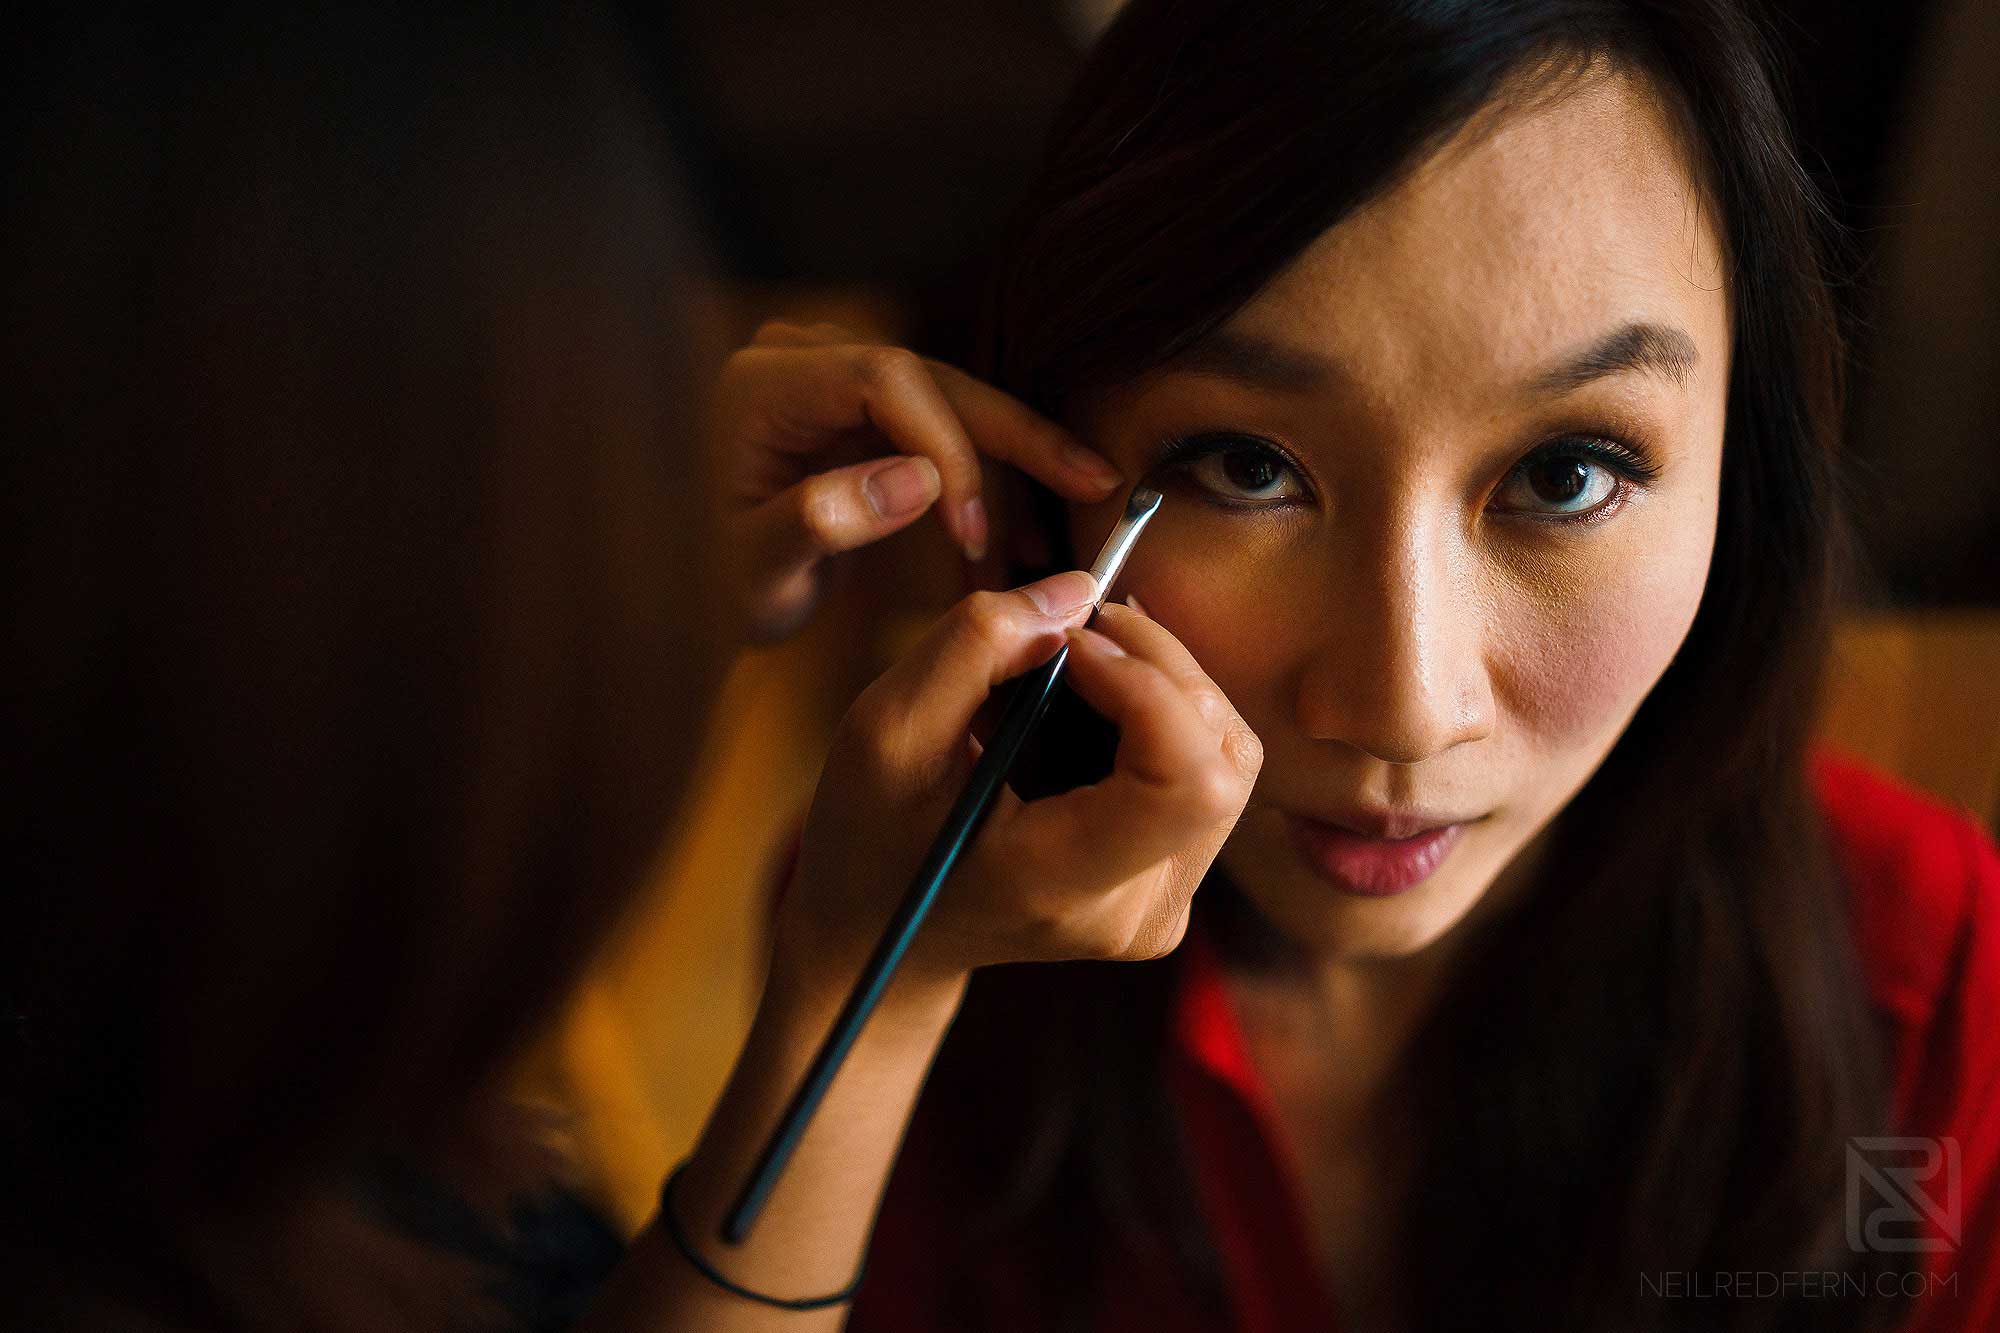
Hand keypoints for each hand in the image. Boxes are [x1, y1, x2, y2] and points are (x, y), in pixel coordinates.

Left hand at [713, 322, 1122, 639]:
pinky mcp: (855, 413)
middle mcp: (799, 363)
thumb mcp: (750, 572)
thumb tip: (923, 479)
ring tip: (1045, 544)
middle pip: (930, 380)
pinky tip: (1011, 540)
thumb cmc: (696, 587)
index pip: (884, 379)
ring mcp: (829, 381)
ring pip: (945, 405)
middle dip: (1014, 435)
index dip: (947, 443)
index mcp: (763, 385)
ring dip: (1003, 472)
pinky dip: (975, 485)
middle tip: (1094, 481)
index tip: (973, 529)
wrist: (670, 591)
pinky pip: (933, 433)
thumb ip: (821, 520)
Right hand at [769, 572, 1262, 1001]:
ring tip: (1088, 658)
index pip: (1189, 782)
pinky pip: (1209, 774)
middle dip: (1163, 666)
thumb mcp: (886, 730)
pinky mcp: (1172, 884)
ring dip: (1170, 683)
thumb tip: (1077, 591)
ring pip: (1229, 757)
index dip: (1151, 685)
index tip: (1074, 643)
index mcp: (1065, 884)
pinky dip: (1168, 715)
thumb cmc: (873, 835)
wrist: (884, 936)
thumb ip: (975, 646)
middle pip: (1222, 758)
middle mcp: (1136, 911)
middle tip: (1082, 626)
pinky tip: (1101, 699)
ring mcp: (1163, 907)